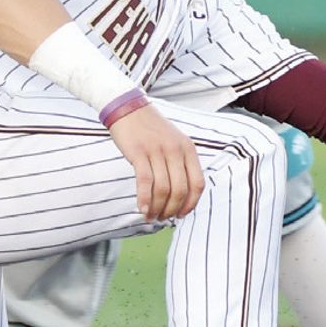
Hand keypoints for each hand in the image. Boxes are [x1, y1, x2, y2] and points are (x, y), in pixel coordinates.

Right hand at [108, 104, 203, 221]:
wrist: (127, 108)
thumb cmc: (149, 129)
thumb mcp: (173, 142)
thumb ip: (179, 163)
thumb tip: (179, 195)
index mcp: (188, 149)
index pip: (198, 183)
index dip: (191, 204)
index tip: (181, 214)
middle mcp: (176, 150)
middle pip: (180, 190)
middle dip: (172, 210)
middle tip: (163, 218)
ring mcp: (157, 151)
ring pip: (163, 189)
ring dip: (157, 208)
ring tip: (151, 216)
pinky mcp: (139, 153)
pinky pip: (145, 182)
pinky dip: (144, 199)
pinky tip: (142, 209)